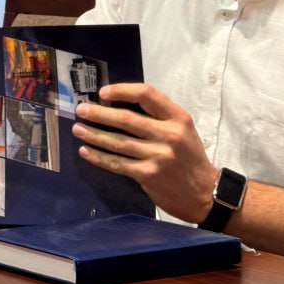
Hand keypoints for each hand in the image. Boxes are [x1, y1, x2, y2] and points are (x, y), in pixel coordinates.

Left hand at [71, 82, 216, 222]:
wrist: (206, 193)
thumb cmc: (189, 157)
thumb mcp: (183, 129)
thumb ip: (158, 117)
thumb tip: (120, 105)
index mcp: (178, 118)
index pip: (147, 94)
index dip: (122, 90)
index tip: (103, 92)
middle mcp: (169, 134)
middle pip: (126, 119)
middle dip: (99, 114)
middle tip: (81, 110)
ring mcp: (158, 156)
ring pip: (117, 142)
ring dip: (93, 135)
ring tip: (78, 129)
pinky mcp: (148, 175)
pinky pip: (117, 164)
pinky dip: (99, 157)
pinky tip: (86, 151)